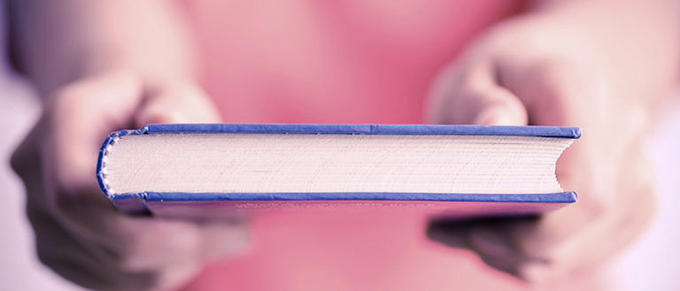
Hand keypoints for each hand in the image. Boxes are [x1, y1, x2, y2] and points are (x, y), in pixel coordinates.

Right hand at [11, 71, 247, 290]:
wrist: (111, 120)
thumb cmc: (147, 103)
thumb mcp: (167, 88)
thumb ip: (172, 102)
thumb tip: (168, 124)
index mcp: (58, 128)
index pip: (77, 188)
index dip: (139, 214)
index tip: (202, 217)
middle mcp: (38, 181)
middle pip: (107, 240)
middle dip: (181, 245)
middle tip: (239, 234)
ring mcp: (45, 225)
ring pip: (116, 271)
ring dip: (179, 261)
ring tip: (227, 236)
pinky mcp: (63, 255)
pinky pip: (116, 282)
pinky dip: (162, 270)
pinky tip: (196, 247)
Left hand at [426, 11, 670, 282]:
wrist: (541, 76)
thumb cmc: (498, 79)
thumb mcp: (469, 77)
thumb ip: (477, 100)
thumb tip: (497, 126)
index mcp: (578, 86)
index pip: (581, 173)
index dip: (535, 218)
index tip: (477, 228)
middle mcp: (621, 127)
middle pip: (586, 217)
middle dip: (518, 246)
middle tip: (455, 236)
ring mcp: (634, 167)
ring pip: (589, 242)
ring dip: (523, 255)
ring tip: (465, 235)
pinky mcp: (632, 200)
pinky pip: (591, 249)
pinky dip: (541, 257)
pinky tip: (498, 242)